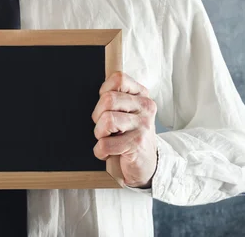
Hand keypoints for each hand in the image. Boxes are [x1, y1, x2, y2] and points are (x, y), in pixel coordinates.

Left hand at [91, 71, 157, 187]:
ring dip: (100, 134)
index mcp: (142, 95)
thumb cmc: (130, 135)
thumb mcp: (127, 112)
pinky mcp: (137, 144)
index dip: (104, 92)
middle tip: (105, 128)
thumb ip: (116, 97)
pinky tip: (109, 152)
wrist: (146, 164)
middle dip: (98, 116)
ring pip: (107, 120)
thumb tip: (100, 90)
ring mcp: (143, 125)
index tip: (107, 107)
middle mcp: (145, 107)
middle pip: (108, 99)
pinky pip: (105, 144)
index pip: (118, 79)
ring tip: (108, 139)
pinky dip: (100, 151)